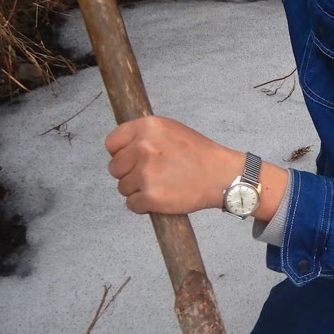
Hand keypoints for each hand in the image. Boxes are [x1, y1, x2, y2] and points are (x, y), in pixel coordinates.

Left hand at [105, 115, 235, 213]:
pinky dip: (143, 205)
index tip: (131, 160)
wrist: (221, 176)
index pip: (112, 143)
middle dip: (129, 173)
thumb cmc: (199, 154)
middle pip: (115, 168)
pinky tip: (161, 197)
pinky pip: (132, 204)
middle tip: (152, 174)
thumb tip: (121, 147)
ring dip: (137, 190)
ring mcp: (146, 173)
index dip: (120, 154)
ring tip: (160, 185)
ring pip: (122, 187)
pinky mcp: (151, 196)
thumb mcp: (171, 130)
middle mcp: (143, 148)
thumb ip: (144, 134)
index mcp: (147, 127)